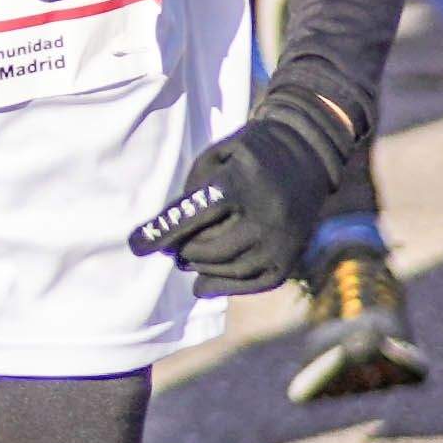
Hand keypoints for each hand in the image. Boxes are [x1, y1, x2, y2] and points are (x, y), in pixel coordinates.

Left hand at [133, 99, 350, 290]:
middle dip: (183, 251)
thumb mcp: (216, 156)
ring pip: (233, 269)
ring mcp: (283, 240)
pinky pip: (256, 282)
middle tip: (169, 248)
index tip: (136, 245)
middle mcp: (266, 215)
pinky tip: (203, 285)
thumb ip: (193, 192)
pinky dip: (226, 287)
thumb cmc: (248, 154)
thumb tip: (172, 235)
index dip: (163, 231)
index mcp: (243, 183)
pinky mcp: (292, 256)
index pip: (195, 213)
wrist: (307, 157)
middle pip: (212, 248)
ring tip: (186, 259)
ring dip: (202, 269)